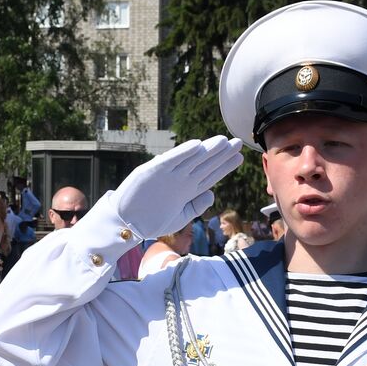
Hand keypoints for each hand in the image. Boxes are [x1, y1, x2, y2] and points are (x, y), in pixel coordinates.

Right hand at [112, 136, 243, 239]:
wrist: (127, 224)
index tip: (239, 157)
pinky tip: (197, 145)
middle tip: (238, 142)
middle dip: (222, 154)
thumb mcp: (179, 218)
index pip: (210, 175)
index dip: (225, 166)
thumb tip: (212, 193)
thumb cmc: (152, 221)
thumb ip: (196, 206)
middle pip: (205, 164)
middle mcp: (180, 180)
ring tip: (223, 141)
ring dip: (207, 150)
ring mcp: (167, 174)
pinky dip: (183, 153)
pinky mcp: (152, 171)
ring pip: (191, 160)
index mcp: (188, 190)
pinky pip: (171, 161)